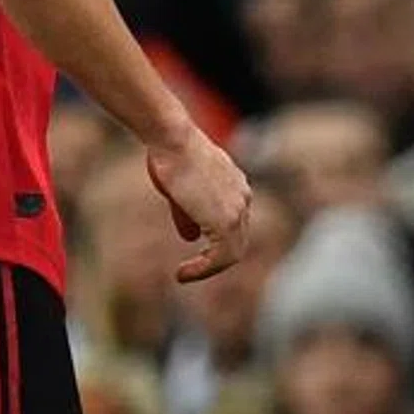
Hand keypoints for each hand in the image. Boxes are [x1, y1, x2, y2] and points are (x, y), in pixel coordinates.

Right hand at [146, 126, 251, 282]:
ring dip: (208, 268)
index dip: (216, 240)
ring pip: (232, 253)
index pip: (234, 223)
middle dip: (215, 258)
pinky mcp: (226, 222)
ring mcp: (238, 210)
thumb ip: (189, 214)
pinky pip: (221, 258)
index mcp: (236, 186)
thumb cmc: (170, 153)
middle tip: (192, 269)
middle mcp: (243, 198)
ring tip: (185, 275)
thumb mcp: (180, 188)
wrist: (172, 138)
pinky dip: (203, 269)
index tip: (195, 248)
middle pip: (237, 241)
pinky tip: (183, 274)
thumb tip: (190, 238)